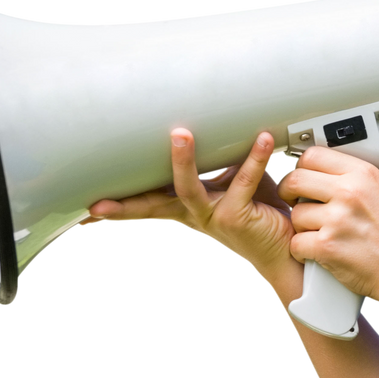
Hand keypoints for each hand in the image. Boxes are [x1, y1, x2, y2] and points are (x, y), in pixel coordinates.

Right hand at [80, 129, 302, 296]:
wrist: (288, 250)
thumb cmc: (263, 214)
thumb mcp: (236, 184)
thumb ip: (223, 163)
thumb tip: (219, 127)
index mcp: (190, 208)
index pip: (149, 203)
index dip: (120, 206)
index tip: (90, 209)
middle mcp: (197, 214)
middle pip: (155, 198)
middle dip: (131, 184)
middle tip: (112, 163)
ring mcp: (214, 217)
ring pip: (188, 189)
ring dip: (183, 161)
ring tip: (180, 136)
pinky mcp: (238, 217)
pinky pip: (243, 182)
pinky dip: (253, 158)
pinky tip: (262, 141)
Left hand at [278, 146, 378, 306]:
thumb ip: (364, 180)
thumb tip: (343, 173)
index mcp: (363, 175)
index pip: (314, 156)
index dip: (303, 166)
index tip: (303, 176)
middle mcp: (348, 193)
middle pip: (295, 179)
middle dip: (290, 192)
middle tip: (294, 201)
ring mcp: (336, 220)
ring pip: (295, 214)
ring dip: (302, 226)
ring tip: (317, 233)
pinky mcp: (327, 247)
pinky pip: (297, 243)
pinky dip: (303, 251)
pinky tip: (316, 252)